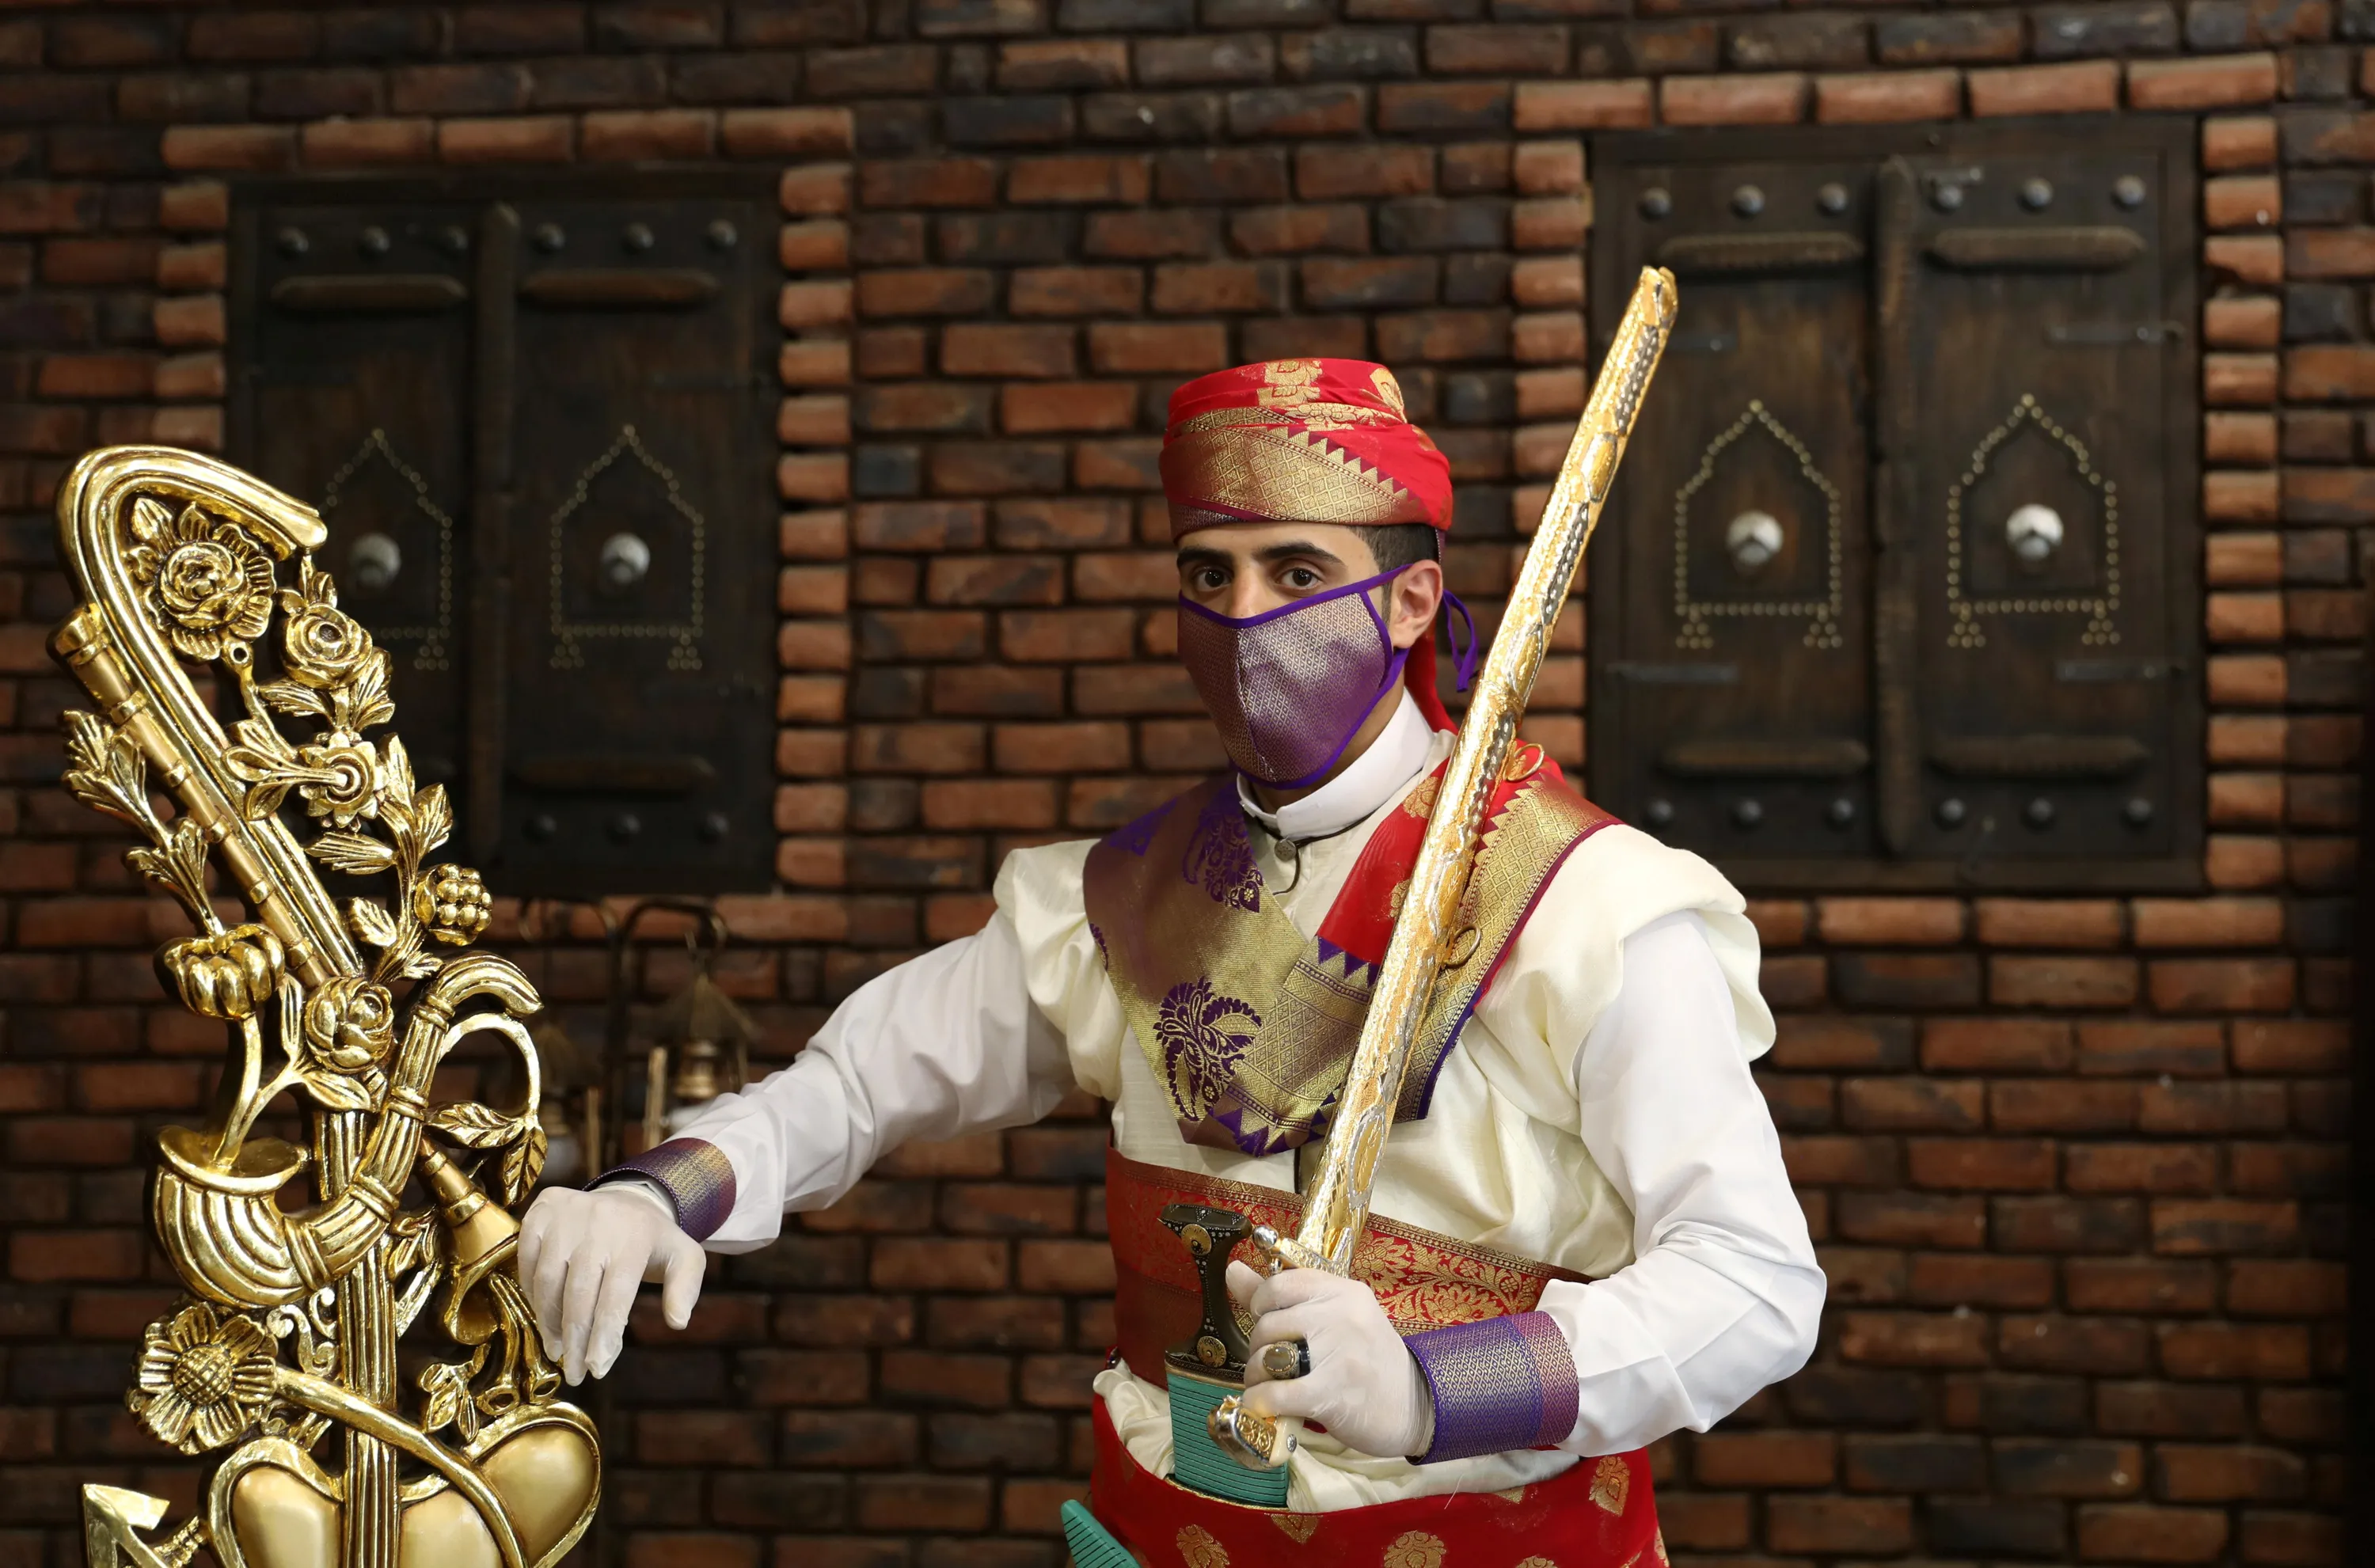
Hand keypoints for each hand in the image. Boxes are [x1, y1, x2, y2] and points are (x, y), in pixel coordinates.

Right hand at [518, 1185, 705, 1384]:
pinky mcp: (540, 1211)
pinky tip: (543, 1316)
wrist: (626, 1198)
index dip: (604, 1335)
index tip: (597, 1369)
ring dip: (549, 1322)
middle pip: (578, 1293)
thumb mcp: (684, 1257)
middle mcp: (598, 1221)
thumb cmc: (652, 1239)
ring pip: (548, 1279)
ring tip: (558, 1351)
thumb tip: (678, 1322)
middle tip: (575, 1373)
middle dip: (575, 1339)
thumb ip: (686, 1288)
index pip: (615, 1295)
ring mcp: (565, 1214)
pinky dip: (531, 1293)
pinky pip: (527, 1260)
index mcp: (635, 1236)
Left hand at [1228, 1260, 1433, 1459]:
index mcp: (1343, 1291)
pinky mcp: (1331, 1393)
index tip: (1267, 1321)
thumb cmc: (1370, 1358)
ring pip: (1267, 1357)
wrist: (1416, 1405)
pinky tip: (1264, 1405)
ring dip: (1256, 1376)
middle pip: (1268, 1324)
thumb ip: (1284, 1295)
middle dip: (1258, 1348)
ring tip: (1269, 1385)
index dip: (1261, 1305)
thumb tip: (1231, 1269)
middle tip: (1271, 1363)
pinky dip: (1260, 1401)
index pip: (1280, 1283)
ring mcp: (1337, 1354)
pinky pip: (1274, 1393)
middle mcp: (1340, 1315)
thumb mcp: (1337, 1315)